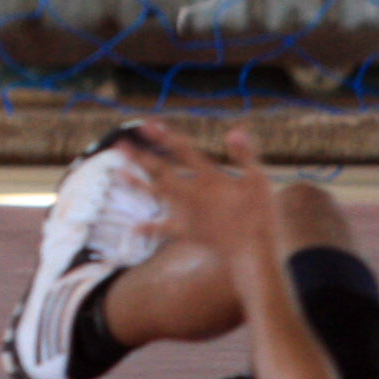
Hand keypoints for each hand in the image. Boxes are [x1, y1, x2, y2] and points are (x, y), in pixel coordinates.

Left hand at [131, 121, 277, 258]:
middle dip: (141, 156)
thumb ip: (245, 155)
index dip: (165, 138)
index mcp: (210, 178)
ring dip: (137, 183)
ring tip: (117, 173)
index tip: (148, 125)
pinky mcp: (188, 233)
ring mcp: (188, 213)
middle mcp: (193, 193)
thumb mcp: (258, 180)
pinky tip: (134, 226)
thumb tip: (235, 130)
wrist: (253, 253)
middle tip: (121, 143)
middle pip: (162, 171)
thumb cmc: (260, 215)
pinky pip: (165, 229)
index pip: (183, 152)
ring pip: (157, 195)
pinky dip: (150, 228)